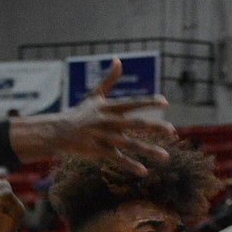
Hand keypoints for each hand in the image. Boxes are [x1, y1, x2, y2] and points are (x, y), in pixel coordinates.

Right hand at [9, 58, 174, 173]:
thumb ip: (109, 80)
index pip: (132, 103)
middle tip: (172, 132)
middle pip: (135, 124)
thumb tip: (118, 59)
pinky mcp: (98, 151)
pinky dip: (130, 165)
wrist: (59, 131)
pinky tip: (144, 171)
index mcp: (109, 108)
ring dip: (149, 151)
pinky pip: (117, 159)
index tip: (165, 102)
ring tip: (165, 157)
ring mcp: (104, 137)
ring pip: (130, 144)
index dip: (149, 102)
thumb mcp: (94, 95)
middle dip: (155, 127)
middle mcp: (109, 122)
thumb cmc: (80, 113)